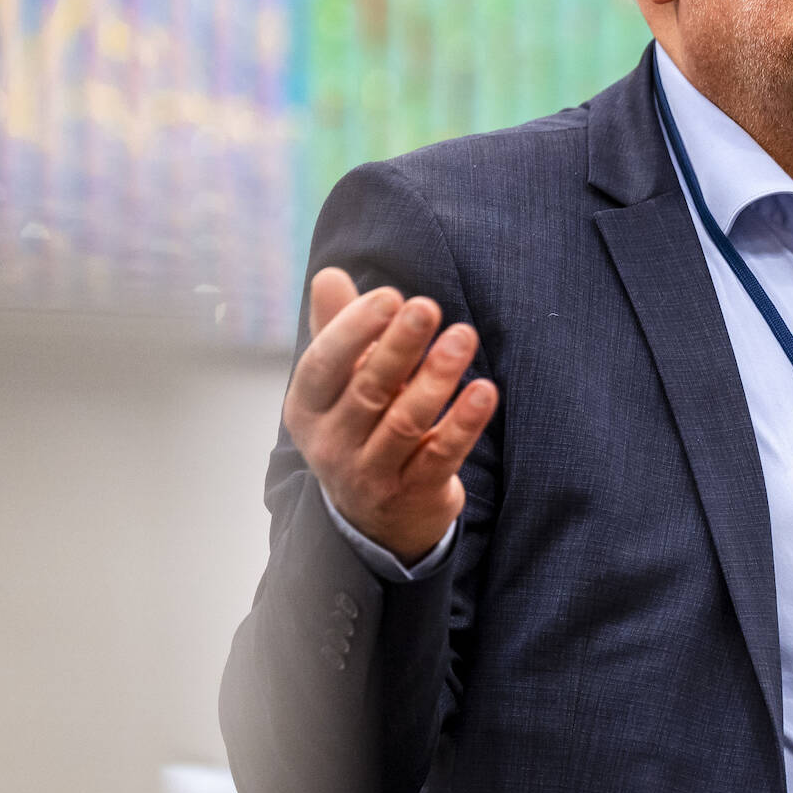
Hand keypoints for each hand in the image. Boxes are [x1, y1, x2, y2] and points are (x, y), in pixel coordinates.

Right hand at [282, 266, 499, 563]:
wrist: (377, 517)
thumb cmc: (360, 425)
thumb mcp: (341, 382)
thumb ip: (337, 328)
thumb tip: (328, 274)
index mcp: (308, 408)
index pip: (322, 365)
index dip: (353, 329)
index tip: (391, 296)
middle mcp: (332, 444)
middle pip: (368, 390)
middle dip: (399, 346)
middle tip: (428, 307)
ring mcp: (371, 474)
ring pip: (405, 422)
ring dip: (437, 377)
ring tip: (463, 336)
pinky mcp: (413, 494)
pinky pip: (442, 455)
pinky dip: (464, 422)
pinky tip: (485, 390)